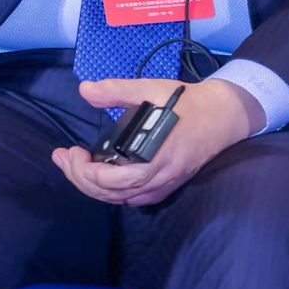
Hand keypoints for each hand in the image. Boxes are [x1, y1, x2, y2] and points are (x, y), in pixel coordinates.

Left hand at [52, 76, 264, 206]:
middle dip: (81, 179)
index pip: (111, 181)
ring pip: (123, 199)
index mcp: (154, 157)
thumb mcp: (151, 89)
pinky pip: (137, 198)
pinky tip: (105, 176)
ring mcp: (165, 184)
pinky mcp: (169, 184)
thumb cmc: (187, 102)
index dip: (83, 171)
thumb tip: (85, 90)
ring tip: (77, 166)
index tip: (70, 150)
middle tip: (64, 158)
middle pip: (112, 194)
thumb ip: (117, 90)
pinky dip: (116, 192)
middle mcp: (159, 178)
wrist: (224, 114)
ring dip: (95, 187)